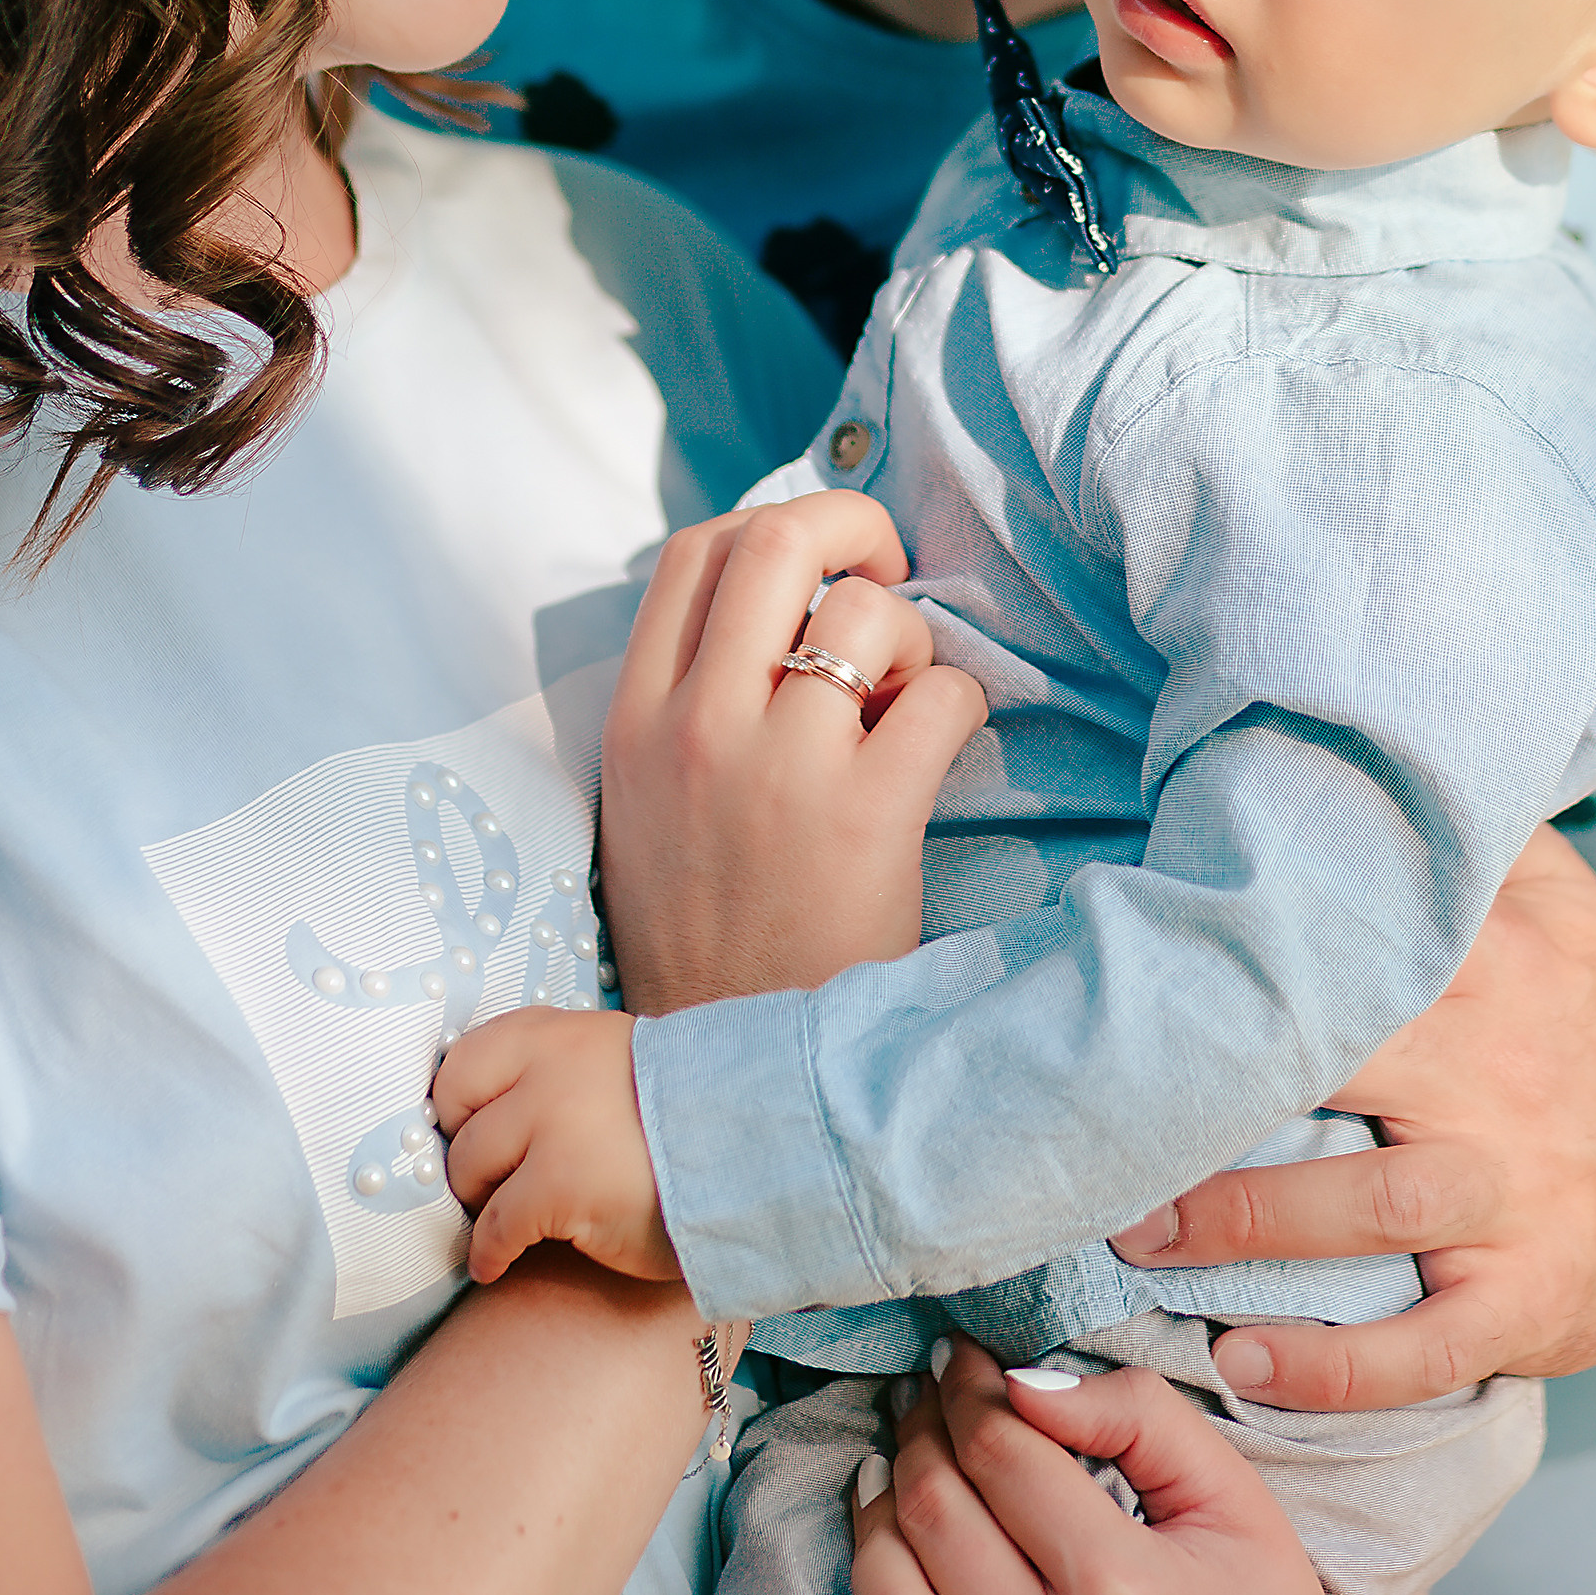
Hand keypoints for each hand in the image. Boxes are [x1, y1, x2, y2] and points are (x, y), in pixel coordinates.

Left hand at [433, 1006, 678, 1285]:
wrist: (751, 1147)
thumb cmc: (685, 1116)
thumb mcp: (615, 1062)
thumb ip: (557, 1072)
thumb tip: (492, 1112)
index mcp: (559, 1034)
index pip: (463, 1061)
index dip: (457, 1106)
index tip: (467, 1135)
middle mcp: (548, 1070)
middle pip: (458, 1117)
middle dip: (464, 1157)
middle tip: (482, 1185)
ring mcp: (553, 1126)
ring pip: (470, 1171)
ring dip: (478, 1204)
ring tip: (498, 1225)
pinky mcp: (561, 1187)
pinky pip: (494, 1228)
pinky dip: (488, 1254)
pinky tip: (496, 1267)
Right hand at [599, 490, 985, 1012]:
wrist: (719, 1072)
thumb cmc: (703, 930)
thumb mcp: (647, 802)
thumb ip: (685, 700)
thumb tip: (776, 604)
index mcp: (636, 720)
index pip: (695, 550)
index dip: (774, 522)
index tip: (822, 558)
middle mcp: (698, 727)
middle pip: (780, 540)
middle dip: (854, 524)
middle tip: (889, 569)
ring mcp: (780, 770)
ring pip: (864, 612)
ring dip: (908, 635)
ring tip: (904, 697)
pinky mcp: (865, 817)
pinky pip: (940, 696)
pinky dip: (960, 703)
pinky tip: (943, 746)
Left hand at [847, 1341, 1426, 1594]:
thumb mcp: (1249, 1516)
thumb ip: (1144, 1424)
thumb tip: (1030, 1380)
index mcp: (1126, 1592)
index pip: (1001, 1450)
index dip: (968, 1383)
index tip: (964, 1354)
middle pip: (934, 1512)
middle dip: (918, 1431)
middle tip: (924, 1396)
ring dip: (879, 1516)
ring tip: (893, 1469)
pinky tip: (886, 1580)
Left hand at [1108, 829, 1595, 1401]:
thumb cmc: (1595, 1010)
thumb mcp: (1554, 894)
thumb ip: (1458, 831)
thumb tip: (1351, 744)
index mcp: (1488, 967)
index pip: (1355, 949)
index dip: (1248, 958)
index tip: (1143, 963)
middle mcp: (1498, 1080)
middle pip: (1341, 1074)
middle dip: (1214, 1099)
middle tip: (1094, 1114)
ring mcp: (1516, 1201)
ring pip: (1370, 1213)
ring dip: (1244, 1228)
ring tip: (1136, 1236)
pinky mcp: (1529, 1303)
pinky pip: (1426, 1349)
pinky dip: (1333, 1370)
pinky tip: (1243, 1369)